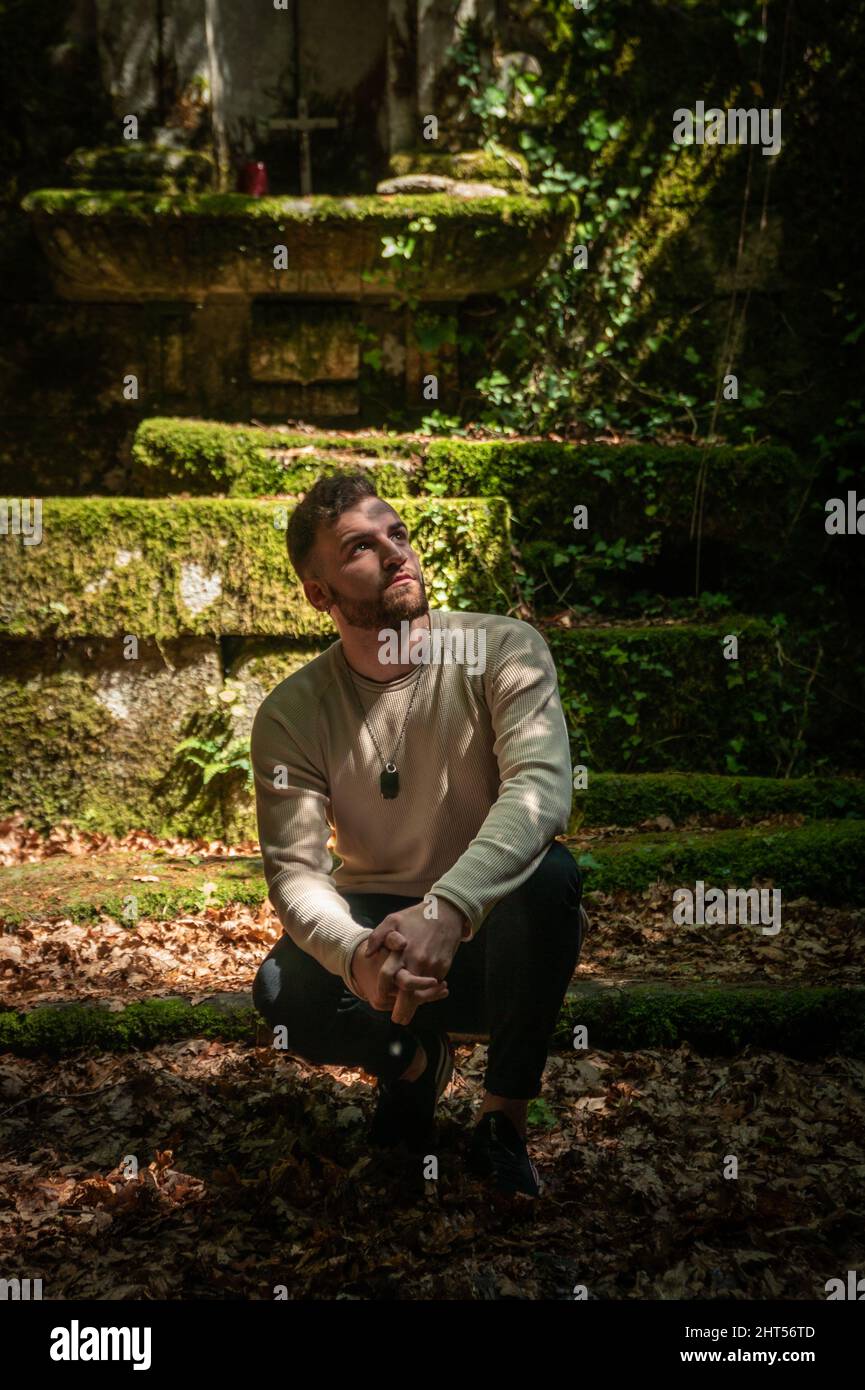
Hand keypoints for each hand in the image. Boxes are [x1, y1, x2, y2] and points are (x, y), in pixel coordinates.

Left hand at [365, 899, 464, 1024]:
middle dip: (402, 1010)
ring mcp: (432, 966)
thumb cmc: (417, 916)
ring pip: (422, 993)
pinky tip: (423, 995)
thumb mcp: (393, 920)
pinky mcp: (443, 967)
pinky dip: (428, 993)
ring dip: (416, 1005)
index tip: (379, 998)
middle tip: (398, 1020)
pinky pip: (434, 986)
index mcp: (401, 950)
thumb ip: (378, 937)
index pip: (387, 977)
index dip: (382, 990)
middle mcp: (416, 961)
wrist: (446, 912)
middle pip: (408, 994)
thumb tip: (367, 955)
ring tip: (408, 1014)